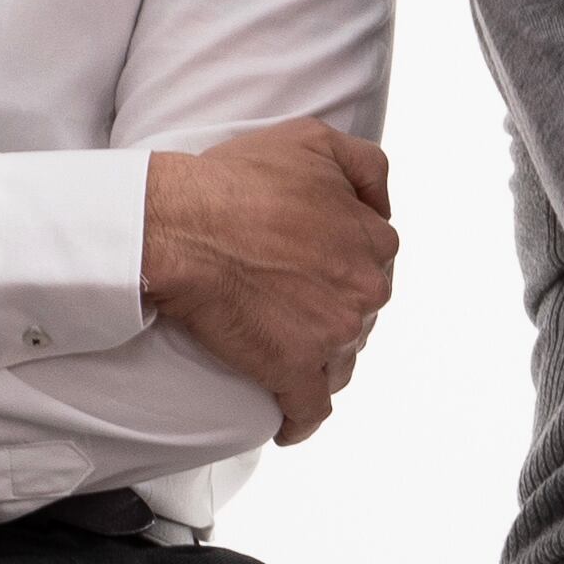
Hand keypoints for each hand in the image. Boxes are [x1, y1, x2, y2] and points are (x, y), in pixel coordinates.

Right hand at [142, 120, 395, 441]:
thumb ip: (366, 167)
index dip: (341, 261)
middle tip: (289, 297)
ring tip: (282, 345)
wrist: (181, 227)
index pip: (374, 261)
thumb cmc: (237, 180)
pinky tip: (288, 422)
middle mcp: (365, 290)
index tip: (313, 263)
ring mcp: (333, 335)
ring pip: (340, 358)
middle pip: (359, 310)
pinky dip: (300, 420)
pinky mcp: (294, 372)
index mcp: (373, 241)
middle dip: (332, 307)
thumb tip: (382, 206)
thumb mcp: (315, 140)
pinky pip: (309, 411)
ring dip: (319, 356)